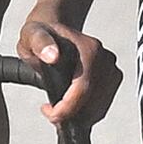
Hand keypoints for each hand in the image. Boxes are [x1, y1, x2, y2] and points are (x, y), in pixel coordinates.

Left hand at [15, 12, 114, 127]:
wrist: (53, 27)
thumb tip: (52, 55)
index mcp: (89, 49)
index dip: (67, 107)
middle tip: (51, 113)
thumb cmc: (41, 32)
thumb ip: (40, 44)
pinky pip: (102, 103)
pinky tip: (72, 108)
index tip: (50, 113)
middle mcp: (104, 58)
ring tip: (58, 110)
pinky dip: (87, 111)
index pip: (83, 88)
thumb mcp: (31, 35)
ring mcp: (110, 68)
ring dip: (79, 115)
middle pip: (93, 101)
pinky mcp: (111, 77)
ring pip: (100, 106)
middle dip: (71, 114)